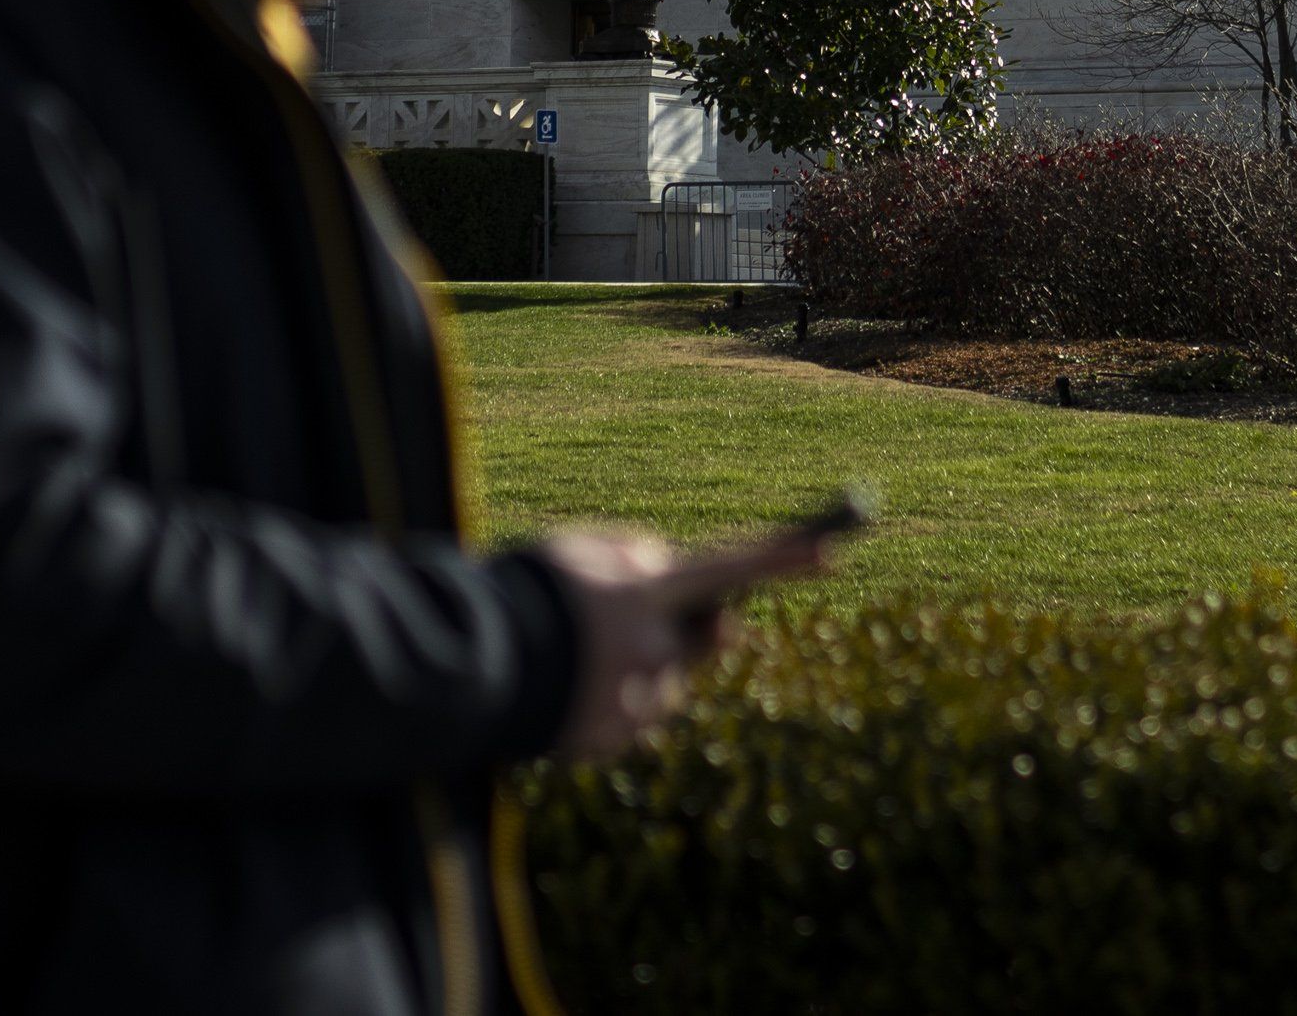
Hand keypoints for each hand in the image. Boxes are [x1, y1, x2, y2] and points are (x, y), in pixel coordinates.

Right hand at [528, 518, 840, 762]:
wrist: (466, 668)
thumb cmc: (522, 595)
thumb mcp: (579, 552)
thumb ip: (637, 556)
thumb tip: (673, 572)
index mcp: (642, 595)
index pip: (727, 569)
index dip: (781, 560)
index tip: (831, 552)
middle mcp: (651, 652)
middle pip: (703, 642)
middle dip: (692, 630)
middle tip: (652, 617)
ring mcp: (634, 703)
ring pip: (667, 684)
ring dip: (644, 670)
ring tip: (580, 657)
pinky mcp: (613, 743)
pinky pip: (634, 719)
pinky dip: (613, 705)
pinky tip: (570, 690)